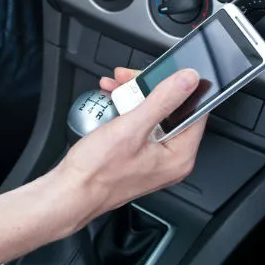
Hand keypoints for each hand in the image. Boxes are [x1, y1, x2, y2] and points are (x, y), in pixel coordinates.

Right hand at [55, 67, 207, 224]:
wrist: (70, 192)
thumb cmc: (97, 172)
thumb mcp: (132, 128)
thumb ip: (163, 100)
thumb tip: (189, 80)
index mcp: (179, 156)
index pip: (195, 112)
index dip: (180, 88)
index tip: (166, 72)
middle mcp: (170, 159)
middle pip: (172, 111)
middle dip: (149, 89)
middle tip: (130, 78)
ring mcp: (152, 158)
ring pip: (152, 115)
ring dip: (133, 96)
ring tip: (115, 85)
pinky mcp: (136, 155)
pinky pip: (139, 125)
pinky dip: (126, 109)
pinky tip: (111, 99)